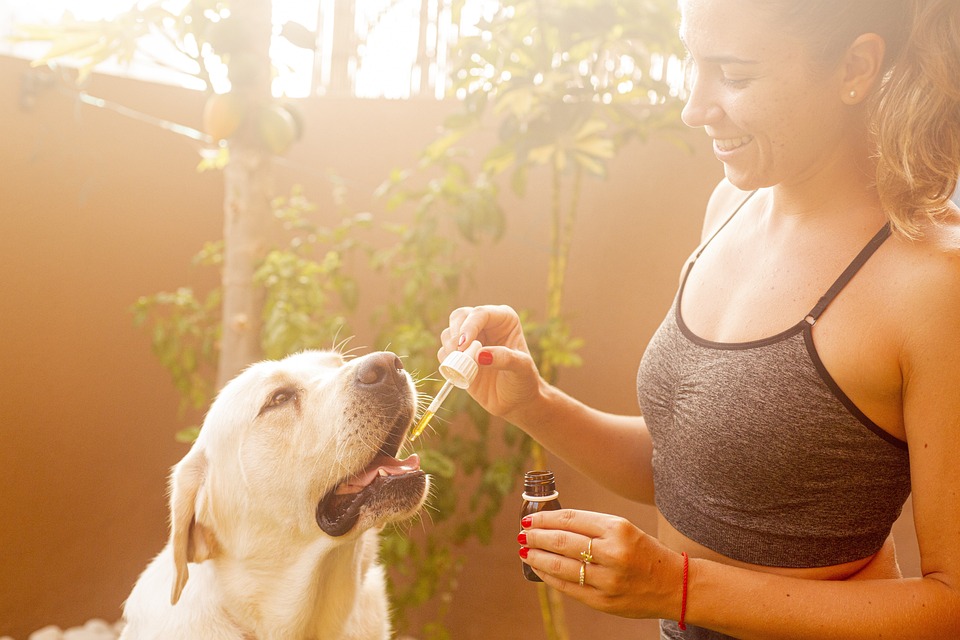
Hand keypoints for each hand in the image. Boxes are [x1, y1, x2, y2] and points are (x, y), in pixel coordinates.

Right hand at [439, 305, 543, 419]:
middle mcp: (485, 325)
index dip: (469, 326)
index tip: (464, 346)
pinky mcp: (459, 357)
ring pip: (448, 333)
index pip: (480, 313)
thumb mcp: (522, 369)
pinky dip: (446, 360)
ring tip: (462, 365)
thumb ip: (505, 359)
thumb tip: (480, 355)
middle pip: (459, 316)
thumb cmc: (523, 381)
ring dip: (450, 348)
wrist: (515, 401)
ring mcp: (470, 340)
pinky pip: (444, 352)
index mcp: (503, 319)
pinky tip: (459, 371)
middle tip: (459, 353)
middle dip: (456, 334)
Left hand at [518, 509, 681, 619]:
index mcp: (618, 529)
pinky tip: (539, 570)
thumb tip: (552, 524)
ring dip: (538, 557)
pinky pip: (568, 587)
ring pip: (561, 566)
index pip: (571, 519)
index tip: (530, 518)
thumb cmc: (645, 552)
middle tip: (522, 533)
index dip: (545, 518)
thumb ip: (592, 527)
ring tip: (525, 551)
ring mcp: (607, 579)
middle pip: (562, 541)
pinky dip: (550, 578)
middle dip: (537, 537)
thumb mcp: (624, 529)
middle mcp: (613, 553)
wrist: (674, 585)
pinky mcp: (603, 601)